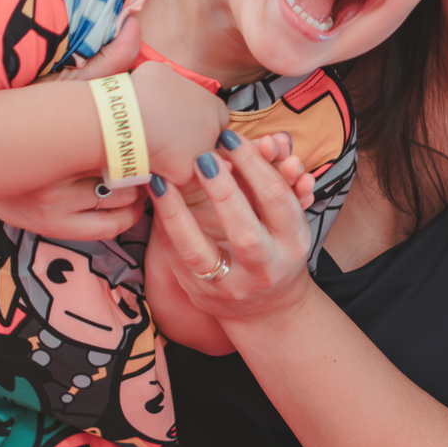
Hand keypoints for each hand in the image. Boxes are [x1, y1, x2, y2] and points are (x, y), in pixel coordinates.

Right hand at [0, 16, 147, 239]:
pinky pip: (108, 228)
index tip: (154, 130)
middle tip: (147, 150)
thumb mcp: (58, 85)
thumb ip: (103, 62)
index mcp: (61, 138)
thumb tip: (135, 23)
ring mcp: (52, 207)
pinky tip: (125, 198)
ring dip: (139, 190)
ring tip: (135, 171)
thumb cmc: (24, 111)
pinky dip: (127, 215)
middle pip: (132, 174)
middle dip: (146, 162)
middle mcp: (55, 177)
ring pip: (125, 203)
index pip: (129, 142)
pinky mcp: (49, 226)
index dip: (152, 138)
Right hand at [131, 58, 229, 185]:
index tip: (182, 120)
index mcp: (215, 108)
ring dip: (181, 159)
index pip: (217, 117)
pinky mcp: (184, 176)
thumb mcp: (160, 71)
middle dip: (193, 141)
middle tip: (169, 137)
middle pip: (209, 142)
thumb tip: (168, 76)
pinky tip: (148, 163)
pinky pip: (175, 177)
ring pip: (195, 163)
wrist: (126, 119)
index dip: (199, 119)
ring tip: (158, 151)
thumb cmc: (143, 91)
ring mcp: (201, 157)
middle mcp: (215, 134)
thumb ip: (172, 78)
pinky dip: (163, 172)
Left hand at [150, 131, 313, 323]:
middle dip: (224, 192)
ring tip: (162, 181)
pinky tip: (155, 203)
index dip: (255, 165)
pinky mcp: (203, 294)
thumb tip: (270, 140)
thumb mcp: (289, 218)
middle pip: (246, 231)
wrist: (270, 310)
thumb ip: (280, 180)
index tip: (230, 136)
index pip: (276, 199)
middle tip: (204, 157)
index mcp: (293, 241)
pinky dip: (165, 228)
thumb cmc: (278, 248)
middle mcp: (266, 267)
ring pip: (201, 252)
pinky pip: (177, 260)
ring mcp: (232, 285)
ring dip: (178, 214)